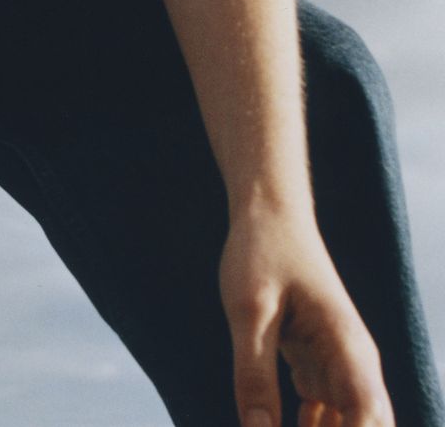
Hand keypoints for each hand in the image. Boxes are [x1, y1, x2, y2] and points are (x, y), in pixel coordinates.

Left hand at [219, 203, 393, 426]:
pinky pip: (327, 412)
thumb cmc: (262, 252)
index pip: (369, 418)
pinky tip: (272, 425)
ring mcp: (338, 364)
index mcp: (347, 348)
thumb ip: (253, 373)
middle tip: (278, 425)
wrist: (269, 213)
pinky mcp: (319, 362)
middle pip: (367, 425)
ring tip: (269, 424)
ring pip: (347, 423)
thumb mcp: (249, 310)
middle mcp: (354, 362)